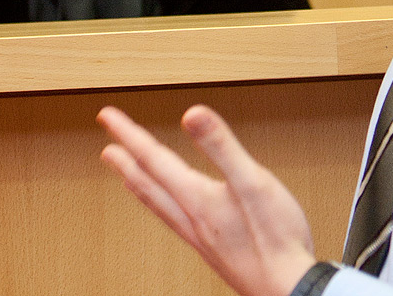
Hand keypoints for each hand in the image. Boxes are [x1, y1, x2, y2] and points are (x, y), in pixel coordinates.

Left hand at [98, 104, 319, 295]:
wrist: (286, 288)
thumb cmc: (275, 238)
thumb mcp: (252, 180)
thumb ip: (221, 146)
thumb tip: (192, 114)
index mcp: (195, 197)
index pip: (153, 158)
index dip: (128, 134)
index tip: (108, 116)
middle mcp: (190, 217)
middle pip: (147, 183)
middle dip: (124, 160)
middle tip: (106, 145)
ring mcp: (199, 235)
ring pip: (157, 204)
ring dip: (138, 184)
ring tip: (125, 174)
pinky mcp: (212, 248)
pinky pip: (173, 219)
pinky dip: (161, 205)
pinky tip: (172, 208)